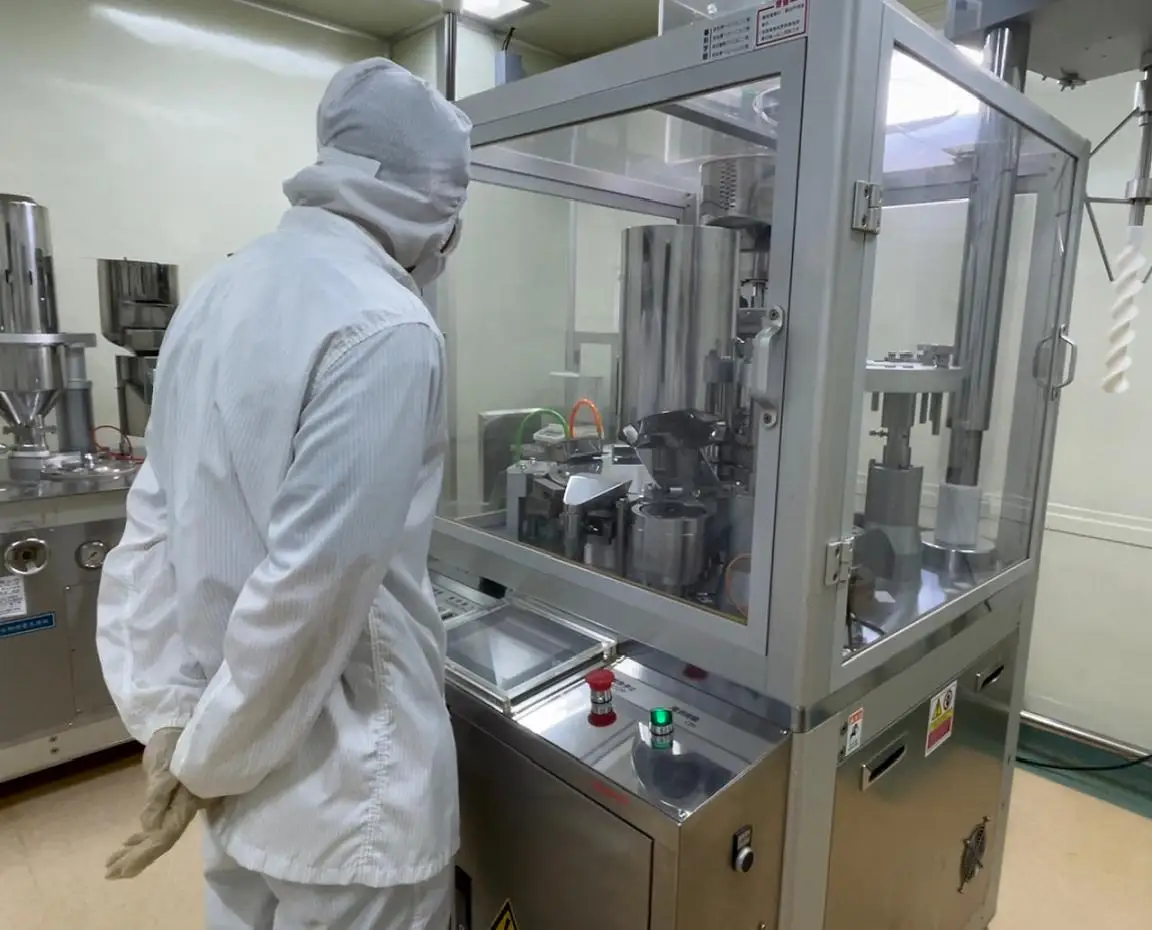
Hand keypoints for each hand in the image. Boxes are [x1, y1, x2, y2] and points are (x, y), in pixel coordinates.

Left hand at [105, 728, 209, 879]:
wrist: (183, 720)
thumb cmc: (176, 740)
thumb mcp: (164, 765)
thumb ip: (159, 795)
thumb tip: (148, 827)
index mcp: (187, 800)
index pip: (165, 836)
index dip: (143, 855)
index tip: (120, 870)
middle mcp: (188, 806)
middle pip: (162, 839)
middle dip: (136, 856)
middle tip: (110, 872)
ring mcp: (183, 802)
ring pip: (161, 833)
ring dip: (137, 848)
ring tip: (113, 862)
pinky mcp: (176, 795)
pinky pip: (161, 822)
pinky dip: (143, 834)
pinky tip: (131, 841)